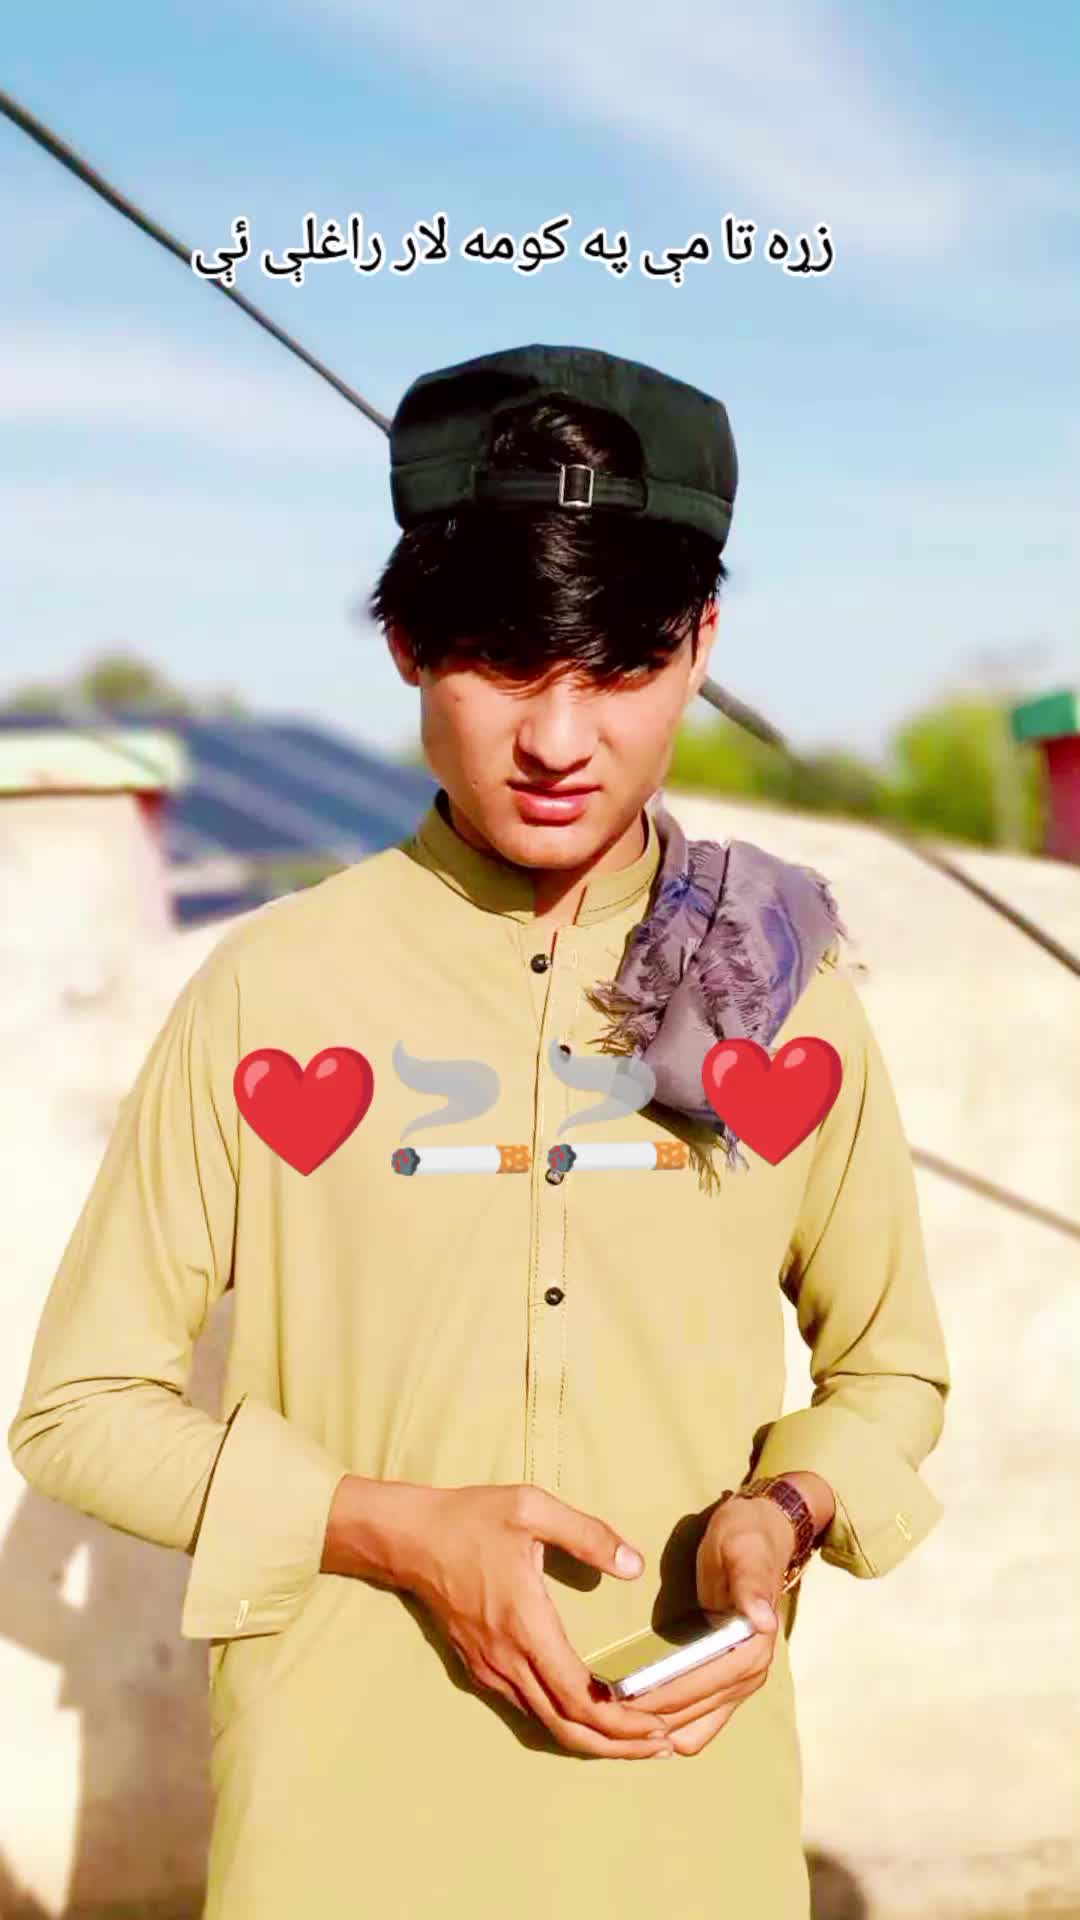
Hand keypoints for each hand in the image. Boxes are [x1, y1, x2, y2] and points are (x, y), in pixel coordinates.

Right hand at [324, 1475, 676, 1758]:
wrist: (408, 1539)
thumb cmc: (470, 1519)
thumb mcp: (531, 1508)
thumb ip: (587, 1535)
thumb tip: (633, 1564)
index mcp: (525, 1625)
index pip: (578, 1698)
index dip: (621, 1721)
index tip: (659, 1726)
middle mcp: (507, 1659)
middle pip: (567, 1727)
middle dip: (617, 1744)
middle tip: (662, 1746)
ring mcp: (490, 1669)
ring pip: (546, 1724)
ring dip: (593, 1738)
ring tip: (636, 1737)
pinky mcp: (479, 1667)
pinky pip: (527, 1708)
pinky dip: (564, 1721)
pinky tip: (588, 1714)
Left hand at [633, 1495, 792, 1755]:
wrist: (761, 1540)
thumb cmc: (747, 1542)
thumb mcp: (745, 1555)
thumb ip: (751, 1586)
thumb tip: (762, 1620)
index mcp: (751, 1650)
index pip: (697, 1687)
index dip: (656, 1695)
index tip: (614, 1697)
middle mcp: (748, 1677)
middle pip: (688, 1716)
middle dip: (644, 1718)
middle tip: (596, 1710)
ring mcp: (738, 1686)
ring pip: (690, 1731)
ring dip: (651, 1730)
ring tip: (607, 1719)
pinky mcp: (725, 1684)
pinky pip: (695, 1725)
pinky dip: (666, 1727)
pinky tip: (634, 1720)